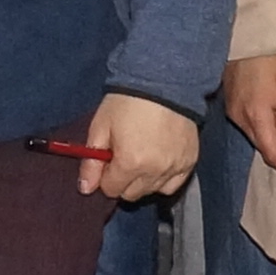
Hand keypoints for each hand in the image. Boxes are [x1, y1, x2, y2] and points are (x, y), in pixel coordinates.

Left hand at [83, 89, 197, 201]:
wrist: (163, 80)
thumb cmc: (127, 101)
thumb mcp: (101, 126)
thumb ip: (91, 162)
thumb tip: (85, 189)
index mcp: (130, 163)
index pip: (111, 190)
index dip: (105, 176)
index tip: (107, 160)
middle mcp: (155, 171)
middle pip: (132, 194)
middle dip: (122, 180)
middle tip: (123, 156)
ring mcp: (175, 168)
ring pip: (152, 191)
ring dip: (143, 180)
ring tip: (142, 155)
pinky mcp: (189, 162)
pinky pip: (173, 184)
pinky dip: (164, 178)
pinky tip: (158, 162)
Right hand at [223, 51, 275, 188]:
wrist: (249, 28)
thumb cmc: (274, 54)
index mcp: (256, 114)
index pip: (273, 153)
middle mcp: (239, 116)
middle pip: (263, 146)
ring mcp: (232, 108)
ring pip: (256, 135)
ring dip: (274, 139)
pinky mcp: (231, 100)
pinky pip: (249, 123)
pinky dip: (265, 127)